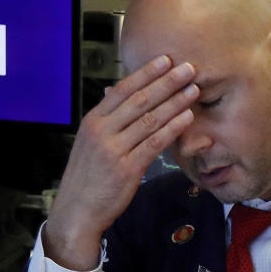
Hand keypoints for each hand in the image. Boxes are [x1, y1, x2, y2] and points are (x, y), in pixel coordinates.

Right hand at [43, 55, 198, 269]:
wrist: (77, 211)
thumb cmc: (88, 178)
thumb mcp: (91, 144)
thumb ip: (108, 121)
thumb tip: (118, 95)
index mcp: (93, 121)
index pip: (122, 89)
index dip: (146, 73)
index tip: (166, 60)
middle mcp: (101, 130)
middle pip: (139, 100)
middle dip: (166, 81)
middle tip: (188, 67)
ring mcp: (113, 149)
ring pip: (150, 119)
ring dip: (174, 101)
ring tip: (193, 88)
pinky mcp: (126, 169)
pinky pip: (154, 143)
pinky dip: (172, 128)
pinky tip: (187, 117)